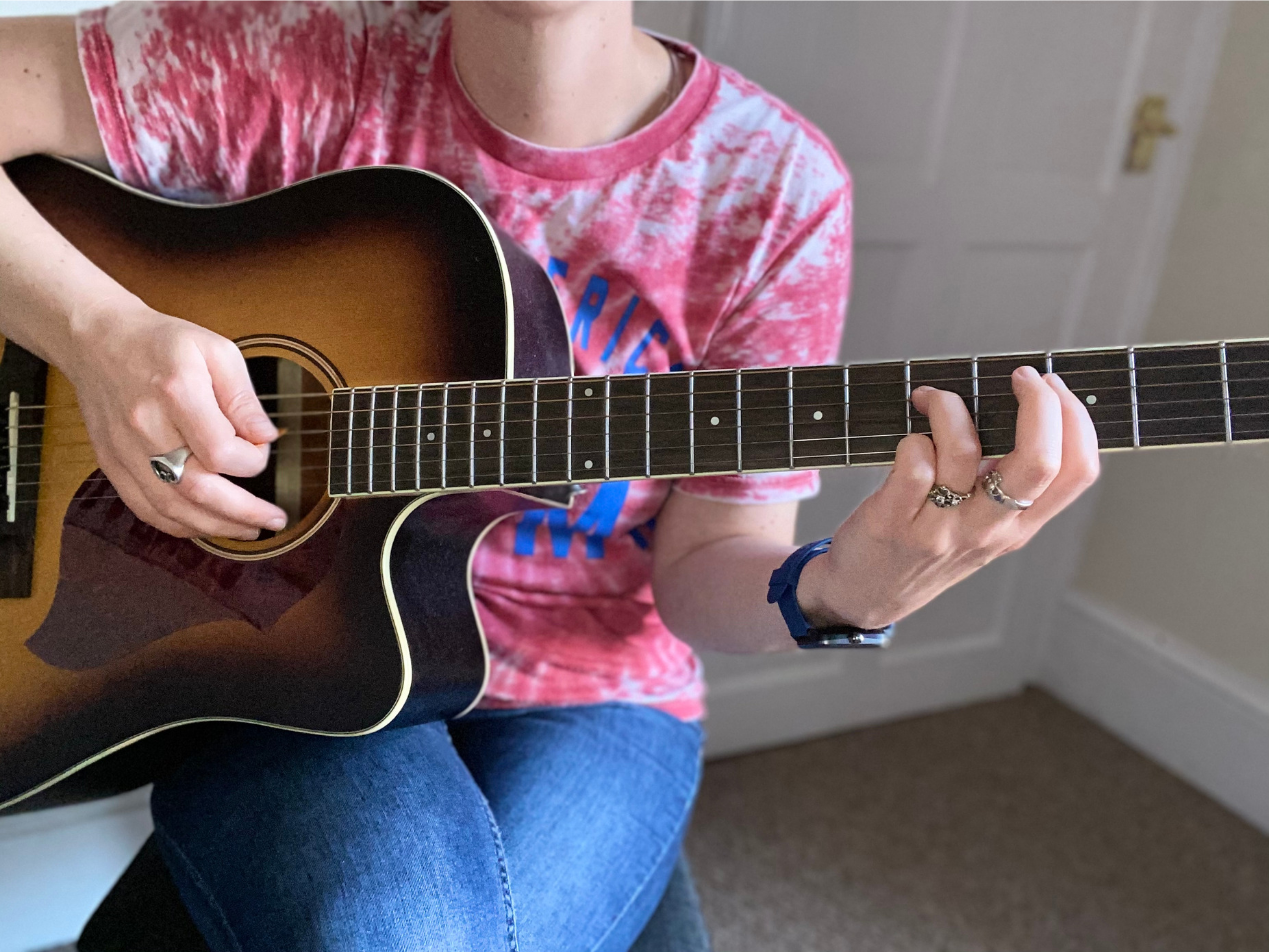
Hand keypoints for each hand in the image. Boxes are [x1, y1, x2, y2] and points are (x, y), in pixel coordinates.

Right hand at [64, 295, 287, 539]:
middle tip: (275, 519)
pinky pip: (146, 509)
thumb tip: (266, 437)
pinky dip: (181, 526)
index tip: (261, 448)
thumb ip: (243, 398)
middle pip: (198, 489)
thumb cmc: (163, 343)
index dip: (251, 460)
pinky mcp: (113, 464)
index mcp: (176, 392)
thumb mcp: (217, 351)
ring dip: (217, 527)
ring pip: (172, 509)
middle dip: (244, 512)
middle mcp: (146, 426)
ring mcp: (125, 450)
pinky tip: (208, 526)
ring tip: (250, 529)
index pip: (221, 451)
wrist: (99, 340)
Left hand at [797, 366, 1098, 629]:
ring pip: (963, 450)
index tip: (1052, 386)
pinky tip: (909, 441)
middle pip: (1039, 462)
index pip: (1077, 473)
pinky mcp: (895, 520)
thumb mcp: (982, 526)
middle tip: (1020, 377)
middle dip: (1039, 405)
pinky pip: (914, 461)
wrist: (865, 594)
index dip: (1076, 420)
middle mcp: (988, 530)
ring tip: (934, 400)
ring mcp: (941, 527)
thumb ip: (1004, 481)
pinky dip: (912, 437)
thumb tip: (1018, 409)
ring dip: (950, 407)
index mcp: (1018, 526)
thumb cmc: (925, 547)